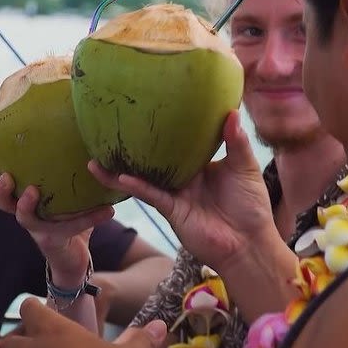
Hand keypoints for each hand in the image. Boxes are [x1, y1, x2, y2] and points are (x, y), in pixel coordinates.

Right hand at [0, 136, 115, 278]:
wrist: (74, 259)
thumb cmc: (68, 219)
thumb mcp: (68, 194)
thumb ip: (71, 173)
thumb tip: (91, 140)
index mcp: (25, 197)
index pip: (3, 176)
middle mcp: (26, 213)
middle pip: (3, 200)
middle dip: (0, 188)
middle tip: (7, 176)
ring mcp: (37, 229)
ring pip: (24, 218)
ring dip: (26, 204)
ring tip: (33, 191)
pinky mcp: (54, 241)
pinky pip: (71, 228)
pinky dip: (92, 219)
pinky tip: (109, 212)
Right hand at [89, 110, 277, 272]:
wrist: (248, 243)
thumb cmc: (251, 206)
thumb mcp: (245, 168)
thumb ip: (237, 142)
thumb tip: (231, 112)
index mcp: (202, 164)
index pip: (183, 141)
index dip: (170, 125)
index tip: (156, 103)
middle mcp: (185, 177)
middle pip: (156, 157)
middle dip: (137, 145)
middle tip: (115, 123)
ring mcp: (176, 193)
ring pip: (144, 177)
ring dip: (121, 168)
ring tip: (96, 155)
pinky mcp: (172, 210)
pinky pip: (150, 195)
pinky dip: (135, 186)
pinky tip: (119, 176)